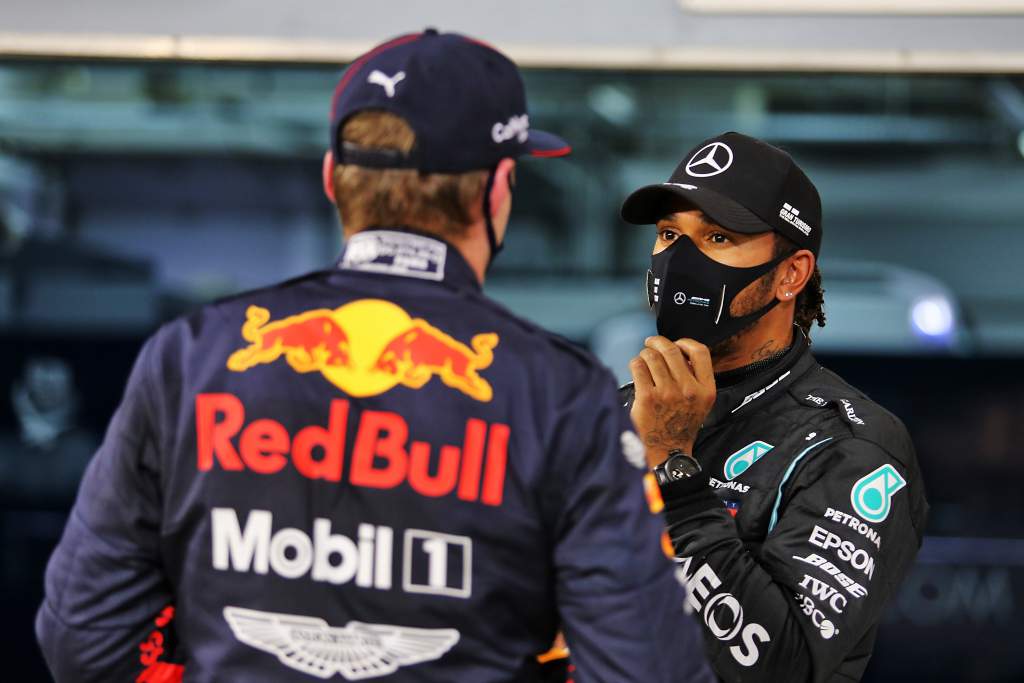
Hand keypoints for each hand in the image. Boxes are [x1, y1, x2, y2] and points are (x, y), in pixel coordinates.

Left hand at [629, 336, 715, 467]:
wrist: (668, 450)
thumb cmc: (681, 424)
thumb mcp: (701, 403)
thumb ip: (696, 378)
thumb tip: (678, 352)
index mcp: (705, 389)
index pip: (700, 352)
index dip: (684, 342)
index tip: (675, 344)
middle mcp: (688, 390)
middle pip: (671, 350)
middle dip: (657, 342)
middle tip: (650, 344)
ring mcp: (667, 393)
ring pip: (652, 356)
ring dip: (645, 354)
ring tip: (643, 360)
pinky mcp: (647, 397)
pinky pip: (638, 367)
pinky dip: (636, 364)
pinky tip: (637, 369)